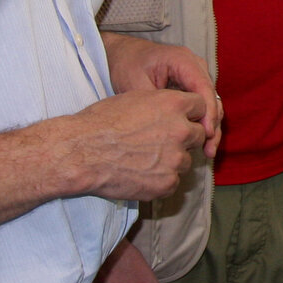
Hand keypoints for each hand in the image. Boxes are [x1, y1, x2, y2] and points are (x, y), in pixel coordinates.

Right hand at [57, 88, 210, 200]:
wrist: (81, 153)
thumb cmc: (101, 123)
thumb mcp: (135, 99)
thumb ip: (163, 104)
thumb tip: (175, 110)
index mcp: (174, 104)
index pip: (201, 107)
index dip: (190, 114)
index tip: (182, 120)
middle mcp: (181, 131)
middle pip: (198, 134)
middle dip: (184, 138)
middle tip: (161, 142)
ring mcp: (177, 159)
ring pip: (186, 160)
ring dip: (172, 160)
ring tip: (144, 159)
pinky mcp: (168, 183)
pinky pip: (173, 181)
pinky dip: (161, 179)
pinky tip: (140, 174)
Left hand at [102, 35, 221, 156]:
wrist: (124, 54)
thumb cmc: (128, 65)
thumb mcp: (136, 83)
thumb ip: (154, 103)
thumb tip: (170, 127)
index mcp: (183, 61)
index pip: (203, 87)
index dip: (208, 112)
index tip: (206, 134)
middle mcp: (195, 67)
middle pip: (212, 98)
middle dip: (212, 125)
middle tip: (209, 150)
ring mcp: (196, 77)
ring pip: (211, 104)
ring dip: (210, 127)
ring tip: (208, 152)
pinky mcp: (192, 87)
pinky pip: (203, 106)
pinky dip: (202, 124)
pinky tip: (200, 143)